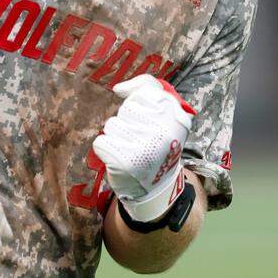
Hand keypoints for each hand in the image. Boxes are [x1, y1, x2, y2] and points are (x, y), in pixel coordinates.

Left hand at [92, 74, 195, 222]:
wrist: (155, 188)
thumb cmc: (156, 145)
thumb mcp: (165, 114)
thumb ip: (147, 89)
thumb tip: (118, 89)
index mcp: (176, 117)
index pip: (145, 92)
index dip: (141, 105)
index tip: (148, 121)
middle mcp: (163, 132)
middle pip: (126, 109)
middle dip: (128, 122)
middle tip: (142, 141)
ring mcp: (144, 147)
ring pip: (112, 125)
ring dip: (117, 137)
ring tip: (132, 150)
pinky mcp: (124, 161)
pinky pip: (101, 141)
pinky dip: (106, 150)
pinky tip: (121, 160)